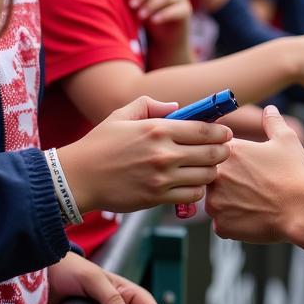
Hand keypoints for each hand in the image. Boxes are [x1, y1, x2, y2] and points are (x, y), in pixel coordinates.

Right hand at [59, 95, 232, 213]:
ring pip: (206, 176)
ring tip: (207, 168)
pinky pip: (192, 196)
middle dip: (222, 151)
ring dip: (211, 171)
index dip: (221, 132)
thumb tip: (177, 108)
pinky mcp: (157, 197)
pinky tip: (191, 184)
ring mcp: (162, 177)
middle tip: (222, 151)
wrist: (77, 178)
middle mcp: (164, 153)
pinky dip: (197, 190)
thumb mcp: (122, 115)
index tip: (225, 133)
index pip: (204, 130)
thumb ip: (150, 105)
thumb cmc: (99, 145)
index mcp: (158, 129)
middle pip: (212, 153)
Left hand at [206, 105, 303, 243]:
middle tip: (250, 185)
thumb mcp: (286, 140)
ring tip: (252, 201)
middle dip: (225, 179)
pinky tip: (251, 217)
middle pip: (211, 175)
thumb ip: (273, 122)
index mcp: (229, 151)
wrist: (301, 209)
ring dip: (227, 201)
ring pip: (214, 200)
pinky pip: (221, 223)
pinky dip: (232, 221)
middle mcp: (216, 175)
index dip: (229, 157)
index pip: (214, 149)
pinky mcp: (221, 225)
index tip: (243, 164)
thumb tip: (270, 109)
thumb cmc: (294, 174)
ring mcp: (216, 202)